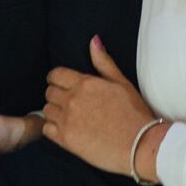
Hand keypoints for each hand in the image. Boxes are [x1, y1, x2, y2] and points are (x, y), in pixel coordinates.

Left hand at [44, 36, 164, 178]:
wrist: (139, 145)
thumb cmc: (134, 113)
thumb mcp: (122, 83)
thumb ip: (104, 63)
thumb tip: (94, 40)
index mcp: (85, 84)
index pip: (56, 75)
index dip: (57, 78)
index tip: (62, 84)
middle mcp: (72, 100)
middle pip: (49, 92)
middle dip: (56, 94)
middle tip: (69, 101)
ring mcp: (67, 121)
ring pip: (46, 110)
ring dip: (54, 111)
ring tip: (68, 116)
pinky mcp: (66, 141)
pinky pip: (46, 130)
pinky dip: (52, 128)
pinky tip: (65, 129)